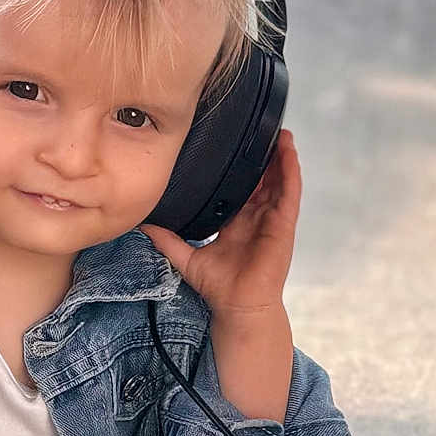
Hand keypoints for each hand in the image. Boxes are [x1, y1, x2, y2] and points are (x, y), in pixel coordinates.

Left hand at [139, 129, 299, 318]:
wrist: (238, 307)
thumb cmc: (220, 288)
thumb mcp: (187, 258)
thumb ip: (167, 240)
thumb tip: (144, 225)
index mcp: (238, 222)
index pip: (241, 188)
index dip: (241, 168)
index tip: (235, 146)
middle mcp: (257, 218)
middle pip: (263, 180)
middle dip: (264, 156)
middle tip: (261, 128)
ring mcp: (273, 220)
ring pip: (280, 181)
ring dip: (281, 157)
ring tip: (281, 132)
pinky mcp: (284, 225)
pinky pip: (290, 193)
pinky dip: (291, 172)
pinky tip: (288, 153)